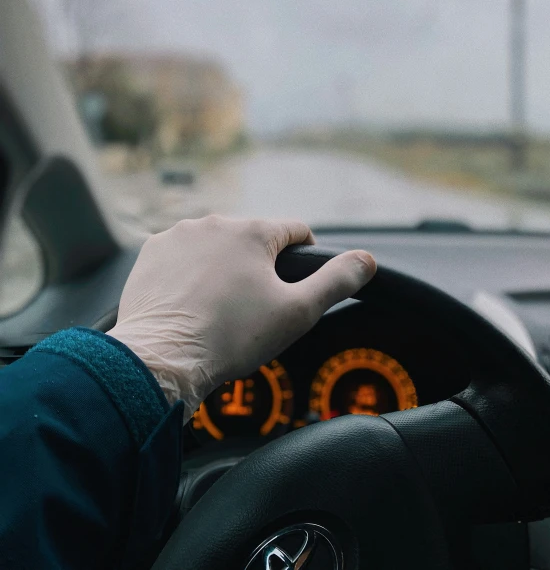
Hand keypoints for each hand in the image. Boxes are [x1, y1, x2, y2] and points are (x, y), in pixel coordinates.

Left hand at [109, 216, 376, 419]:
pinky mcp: (151, 253)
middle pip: (253, 239)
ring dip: (223, 267)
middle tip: (257, 306)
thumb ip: (337, 281)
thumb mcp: (298, 312)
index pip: (296, 231)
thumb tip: (366, 259)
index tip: (298, 282)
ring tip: (221, 308)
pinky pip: (182, 256)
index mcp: (253, 231)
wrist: (162, 359)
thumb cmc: (231, 337)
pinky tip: (191, 302)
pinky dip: (190, 273)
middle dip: (260, 266)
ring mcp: (178, 236)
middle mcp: (214, 223)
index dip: (306, 255)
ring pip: (216, 246)